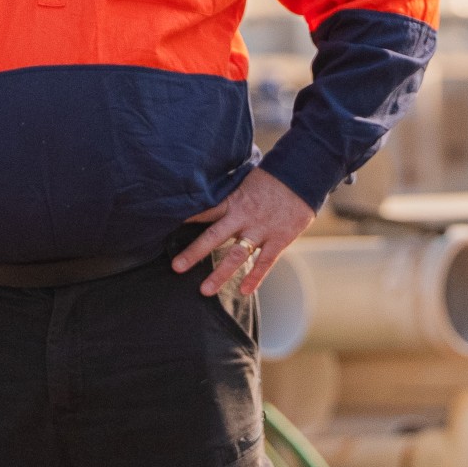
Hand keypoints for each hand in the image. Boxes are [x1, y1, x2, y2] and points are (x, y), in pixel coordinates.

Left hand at [173, 168, 315, 295]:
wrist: (303, 175)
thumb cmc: (271, 179)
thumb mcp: (245, 181)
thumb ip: (229, 196)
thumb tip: (207, 198)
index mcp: (234, 201)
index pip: (205, 210)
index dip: (186, 219)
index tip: (164, 227)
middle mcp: (244, 217)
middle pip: (214, 236)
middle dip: (195, 252)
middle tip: (176, 267)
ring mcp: (262, 229)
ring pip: (237, 255)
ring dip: (220, 273)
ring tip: (205, 290)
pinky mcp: (279, 239)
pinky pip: (265, 262)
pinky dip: (255, 277)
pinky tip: (244, 291)